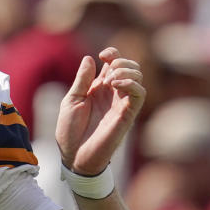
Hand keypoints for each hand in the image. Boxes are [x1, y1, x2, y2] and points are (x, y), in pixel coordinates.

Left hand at [55, 47, 145, 175]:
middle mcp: (113, 93)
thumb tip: (90, 58)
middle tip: (107, 73)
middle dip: (121, 61)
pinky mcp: (127, 114)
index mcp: (99, 88)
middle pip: (130, 67)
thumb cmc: (70, 131)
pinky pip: (139, 94)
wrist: (74, 155)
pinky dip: (131, 84)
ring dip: (126, 71)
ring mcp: (121, 103)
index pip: (114, 63)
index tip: (103, 55)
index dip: (113, 53)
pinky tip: (116, 84)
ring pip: (138, 78)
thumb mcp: (71, 100)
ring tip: (110, 81)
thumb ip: (82, 80)